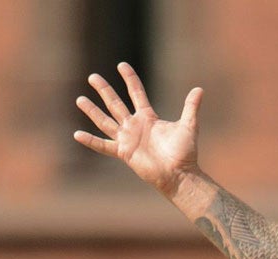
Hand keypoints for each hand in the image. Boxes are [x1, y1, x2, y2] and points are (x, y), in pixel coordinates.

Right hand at [75, 62, 203, 196]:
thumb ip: (191, 107)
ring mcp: (128, 139)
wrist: (180, 174)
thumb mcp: (188, 125)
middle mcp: (135, 126)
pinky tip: (77, 134)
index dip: (130, 79)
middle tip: (92, 77)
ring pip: (106, 121)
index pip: (136, 93)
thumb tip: (200, 89)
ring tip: (79, 99)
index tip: (121, 65)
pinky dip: (91, 141)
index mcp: (148, 117)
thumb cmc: (185, 153)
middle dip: (104, 90)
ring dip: (93, 111)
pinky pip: (104, 146)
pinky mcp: (124, 152)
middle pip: (116, 103)